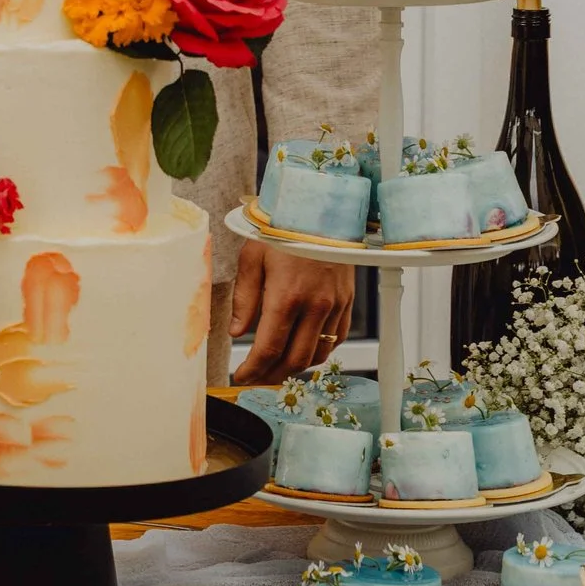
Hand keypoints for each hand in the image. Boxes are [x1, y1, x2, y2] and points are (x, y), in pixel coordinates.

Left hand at [228, 238, 353, 384]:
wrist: (320, 208)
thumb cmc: (282, 228)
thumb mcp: (252, 257)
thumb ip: (244, 299)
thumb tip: (236, 332)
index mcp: (287, 297)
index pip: (269, 347)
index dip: (254, 368)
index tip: (241, 376)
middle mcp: (315, 306)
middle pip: (295, 359)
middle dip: (272, 374)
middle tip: (256, 377)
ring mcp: (335, 306)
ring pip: (317, 354)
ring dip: (296, 367)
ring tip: (275, 367)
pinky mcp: (347, 302)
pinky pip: (336, 339)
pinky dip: (318, 352)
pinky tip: (302, 350)